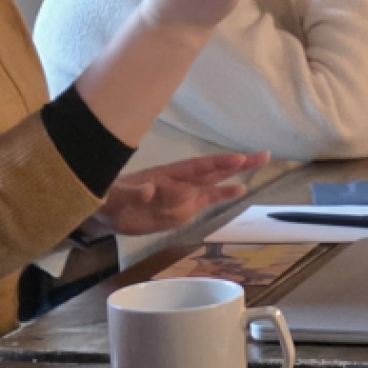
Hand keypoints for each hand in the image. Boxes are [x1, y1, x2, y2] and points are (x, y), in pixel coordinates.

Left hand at [89, 152, 267, 235]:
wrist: (104, 212)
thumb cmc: (109, 198)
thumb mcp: (117, 196)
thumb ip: (134, 194)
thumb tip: (151, 190)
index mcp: (166, 175)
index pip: (197, 168)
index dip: (218, 163)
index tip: (238, 159)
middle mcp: (180, 183)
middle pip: (213, 171)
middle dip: (237, 163)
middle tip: (264, 155)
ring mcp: (183, 195)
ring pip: (213, 185)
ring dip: (234, 178)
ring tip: (256, 169)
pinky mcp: (181, 209)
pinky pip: (205, 202)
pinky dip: (222, 196)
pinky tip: (239, 190)